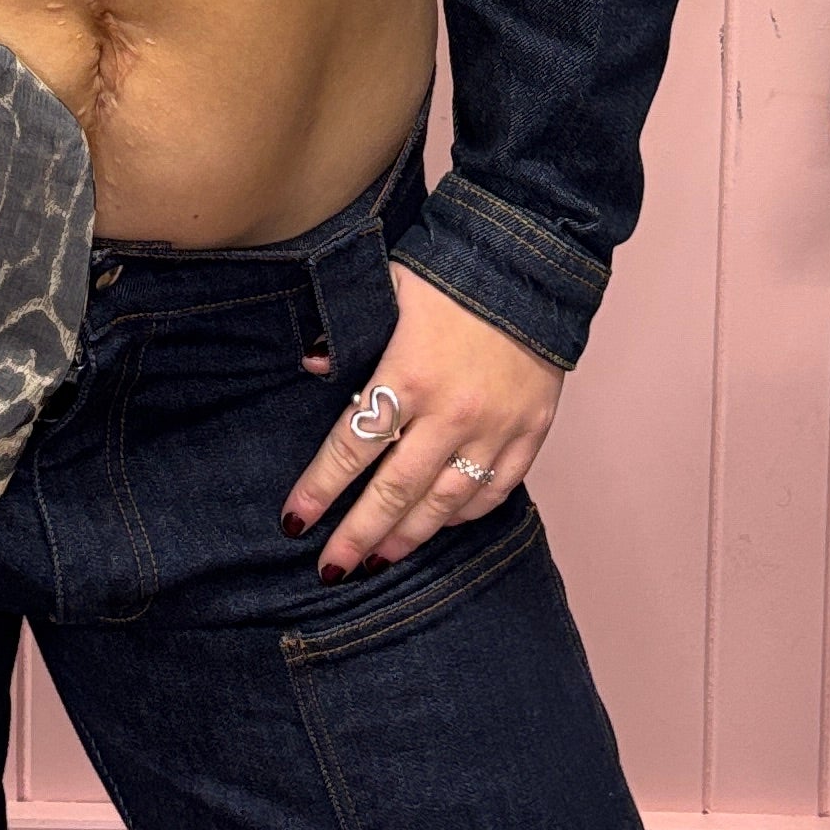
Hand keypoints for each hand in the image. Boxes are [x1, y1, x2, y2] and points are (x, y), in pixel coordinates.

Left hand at [279, 260, 561, 577]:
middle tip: (331, 568)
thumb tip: (312, 365)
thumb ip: (349, 332)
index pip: (353, 447)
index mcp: (410, 375)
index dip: (320, 489)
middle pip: (395, 490)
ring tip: (379, 559)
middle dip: (358, 534)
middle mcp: (452, 412)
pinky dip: (465, 513)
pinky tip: (441, 524)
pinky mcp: (532, 432)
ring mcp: (496, 427)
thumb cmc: (453, 271)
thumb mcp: (390, 288)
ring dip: (408, 535)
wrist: (533, 261)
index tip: (295, 520)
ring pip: (445, 501)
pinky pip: (496, 491)